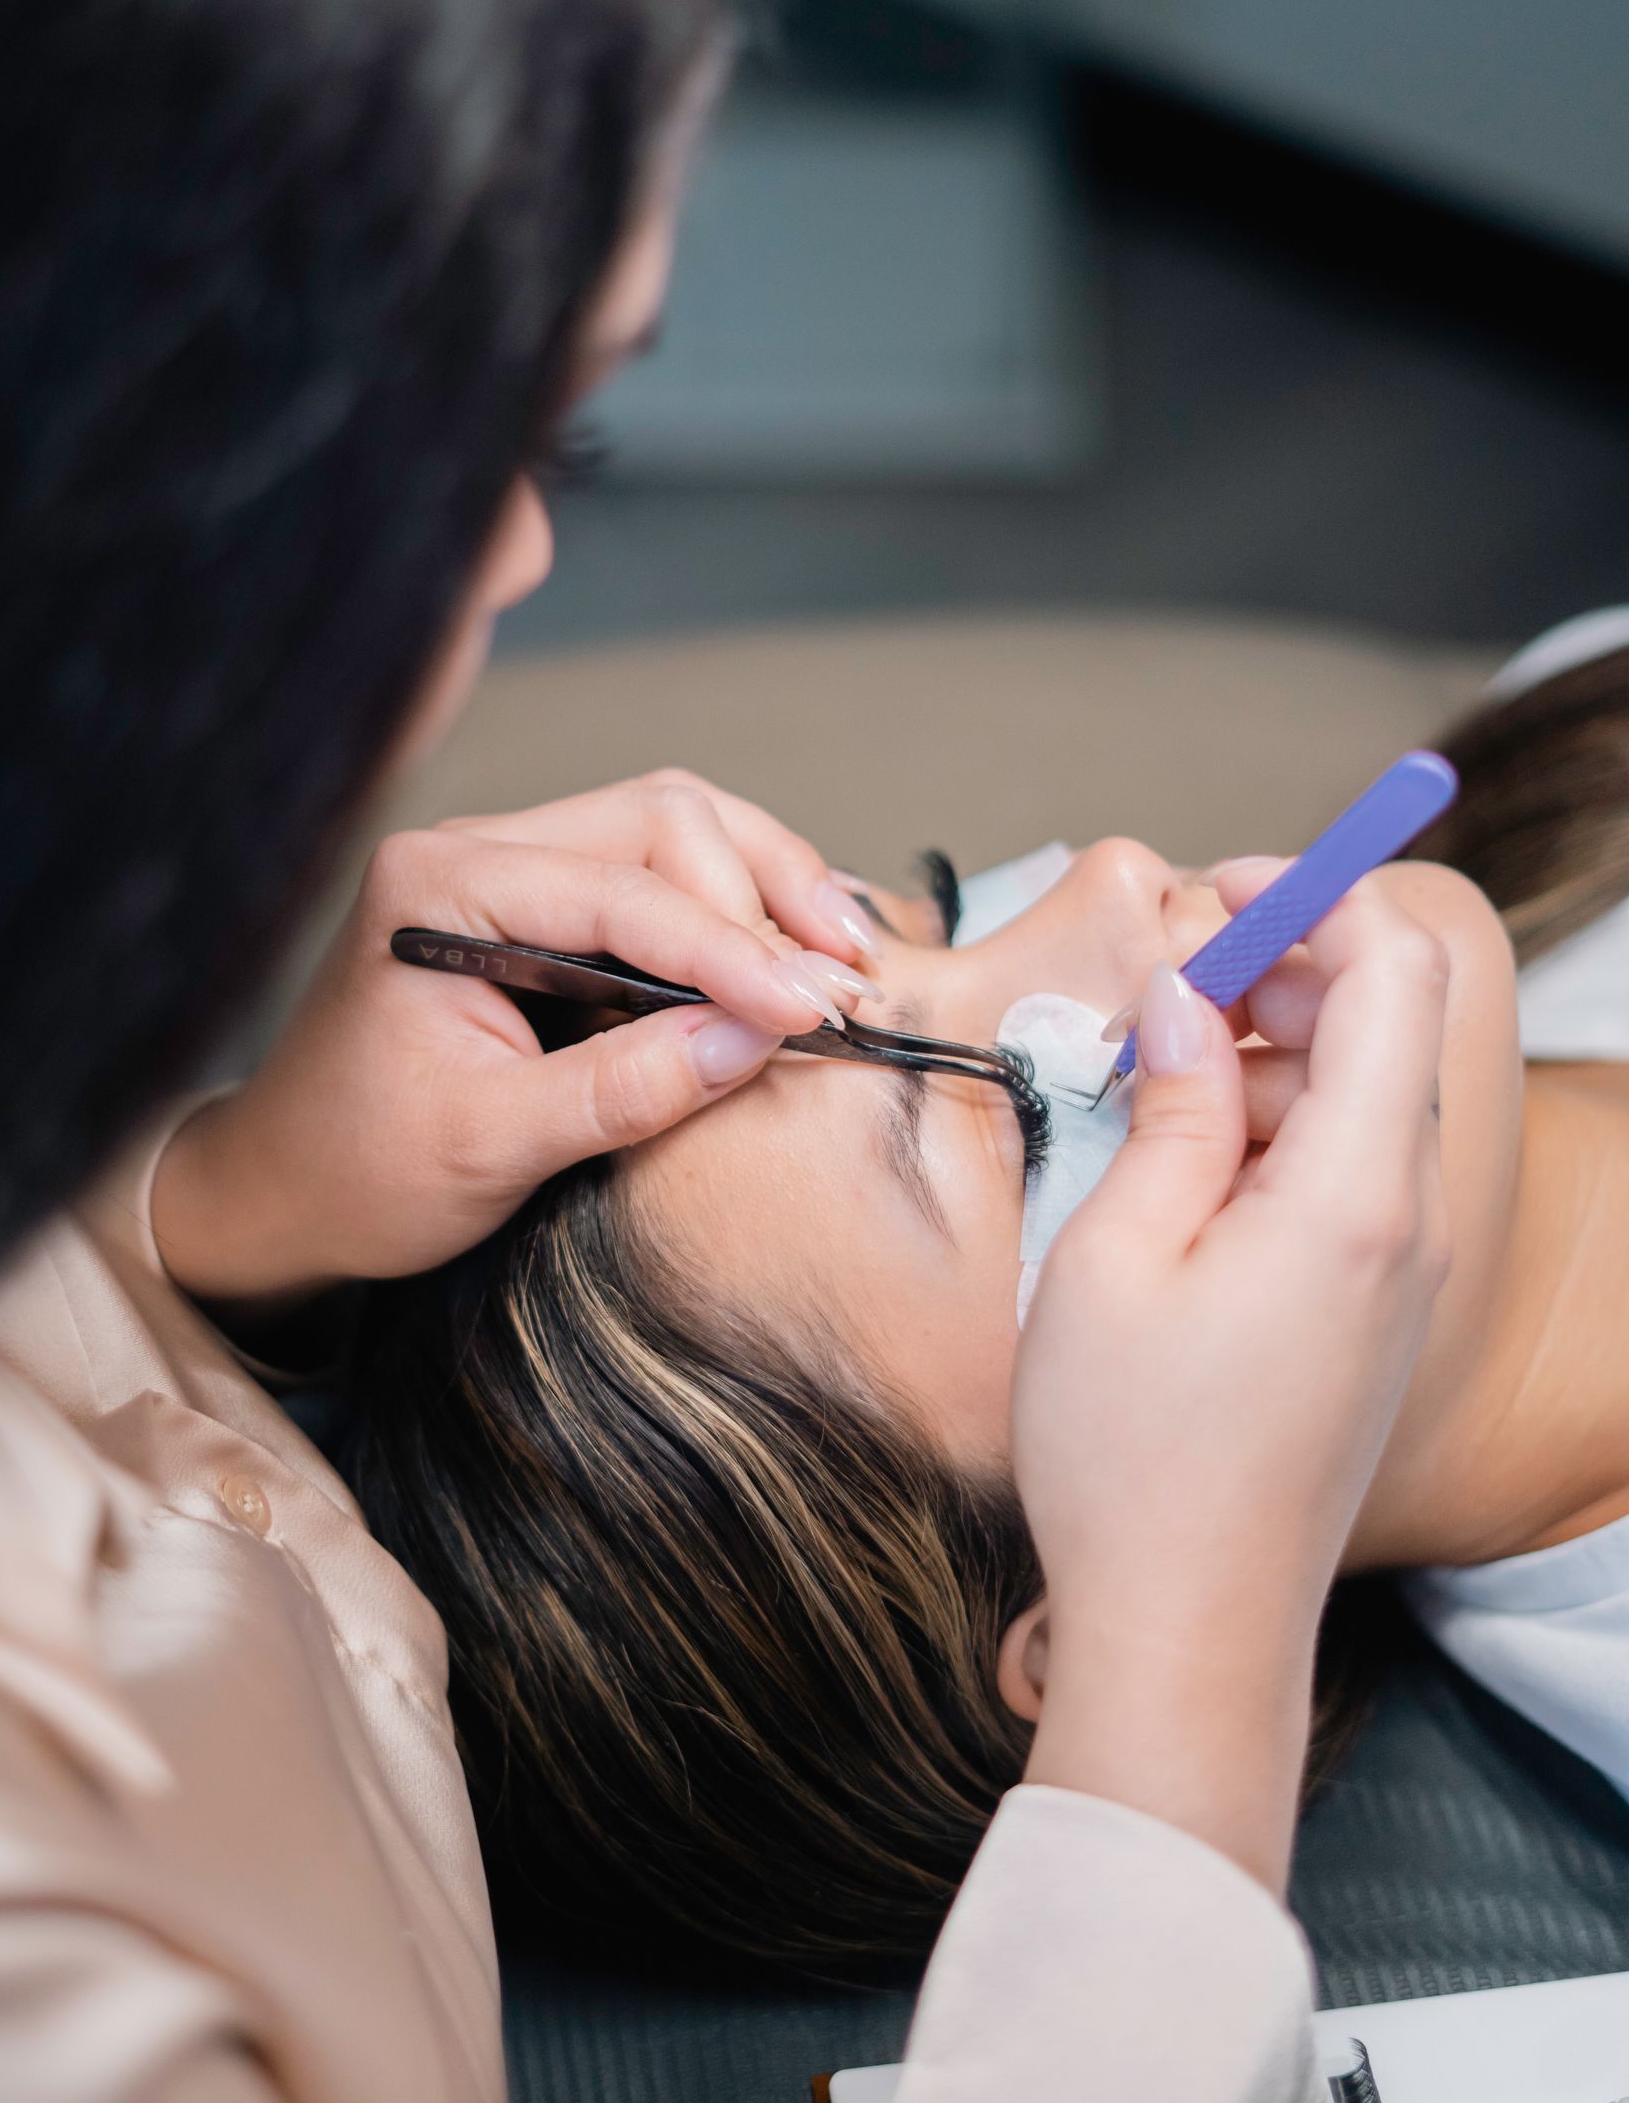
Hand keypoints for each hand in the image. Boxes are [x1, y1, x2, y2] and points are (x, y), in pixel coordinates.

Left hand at [149, 772, 878, 1295]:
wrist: (284, 1189)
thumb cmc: (360, 1169)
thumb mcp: (492, 1147)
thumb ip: (623, 1088)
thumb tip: (756, 1039)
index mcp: (441, 888)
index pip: (620, 890)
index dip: (729, 948)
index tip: (813, 1010)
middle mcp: (478, 851)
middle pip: (661, 819)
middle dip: (761, 894)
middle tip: (839, 985)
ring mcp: (512, 870)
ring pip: (673, 829)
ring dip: (764, 887)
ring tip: (841, 959)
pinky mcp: (544, 908)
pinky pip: (658, 874)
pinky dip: (735, 906)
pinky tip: (792, 952)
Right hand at [1014, 867, 1451, 1886]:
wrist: (1189, 1629)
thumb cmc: (1135, 1457)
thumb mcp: (1114, 1252)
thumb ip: (1170, 1102)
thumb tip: (1184, 996)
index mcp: (1357, 1193)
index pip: (1396, 972)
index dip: (1313, 900)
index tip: (1212, 897)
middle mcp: (1412, 1221)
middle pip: (1387, 1024)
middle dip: (1277, 974)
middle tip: (1152, 999)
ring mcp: (1405, 1269)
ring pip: (1364, 1093)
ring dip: (1267, 1054)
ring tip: (1144, 1091)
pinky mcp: (1377, 1306)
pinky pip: (1350, 1167)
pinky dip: (1275, 1128)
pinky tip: (1180, 1166)